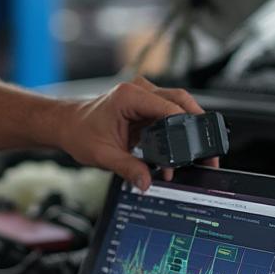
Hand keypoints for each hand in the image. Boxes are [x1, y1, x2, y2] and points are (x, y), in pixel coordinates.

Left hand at [57, 77, 218, 190]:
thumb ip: (128, 169)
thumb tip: (147, 183)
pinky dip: (177, 133)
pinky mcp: (146, 107)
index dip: (187, 126)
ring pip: (179, 108)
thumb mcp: (103, 155)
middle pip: (181, 102)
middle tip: (208, 154)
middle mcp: (140, 90)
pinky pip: (169, 116)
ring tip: (195, 159)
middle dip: (197, 126)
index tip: (198, 148)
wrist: (67, 125)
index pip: (169, 106)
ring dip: (189, 131)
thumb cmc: (80, 132)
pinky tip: (176, 156)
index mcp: (129, 96)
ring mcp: (144, 96)